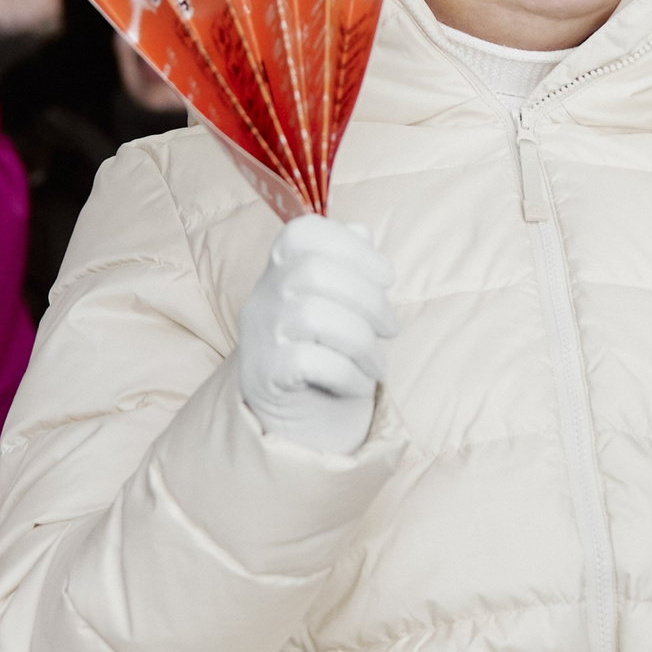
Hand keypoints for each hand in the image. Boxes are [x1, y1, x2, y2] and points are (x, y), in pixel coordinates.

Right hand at [235, 215, 398, 454]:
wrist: (293, 418)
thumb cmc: (325, 351)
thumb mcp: (337, 305)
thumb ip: (347, 266)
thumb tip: (361, 233)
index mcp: (281, 270)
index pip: (302, 233)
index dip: (351, 247)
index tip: (386, 277)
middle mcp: (262, 296)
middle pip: (315, 272)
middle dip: (369, 300)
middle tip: (392, 328)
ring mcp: (259, 335)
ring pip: (314, 316)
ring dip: (362, 342)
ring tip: (378, 363)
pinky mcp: (265, 375)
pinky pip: (309, 362)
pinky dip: (347, 373)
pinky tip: (359, 384)